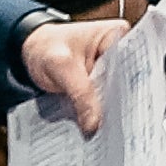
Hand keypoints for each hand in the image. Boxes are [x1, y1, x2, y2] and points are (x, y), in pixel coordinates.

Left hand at [20, 15, 124, 130]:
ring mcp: (113, 68)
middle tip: (120, 128)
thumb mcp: (61, 67)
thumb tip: (94, 124)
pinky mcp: (104, 83)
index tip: (128, 113)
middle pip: (129, 82)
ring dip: (112, 112)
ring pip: (119, 95)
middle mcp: (121, 50)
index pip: (134, 65)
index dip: (132, 90)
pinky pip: (107, 100)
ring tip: (109, 131)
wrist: (31, 53)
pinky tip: (99, 127)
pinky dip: (101, 113)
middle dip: (123, 105)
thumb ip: (80, 94)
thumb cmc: (46, 48)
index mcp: (118, 35)